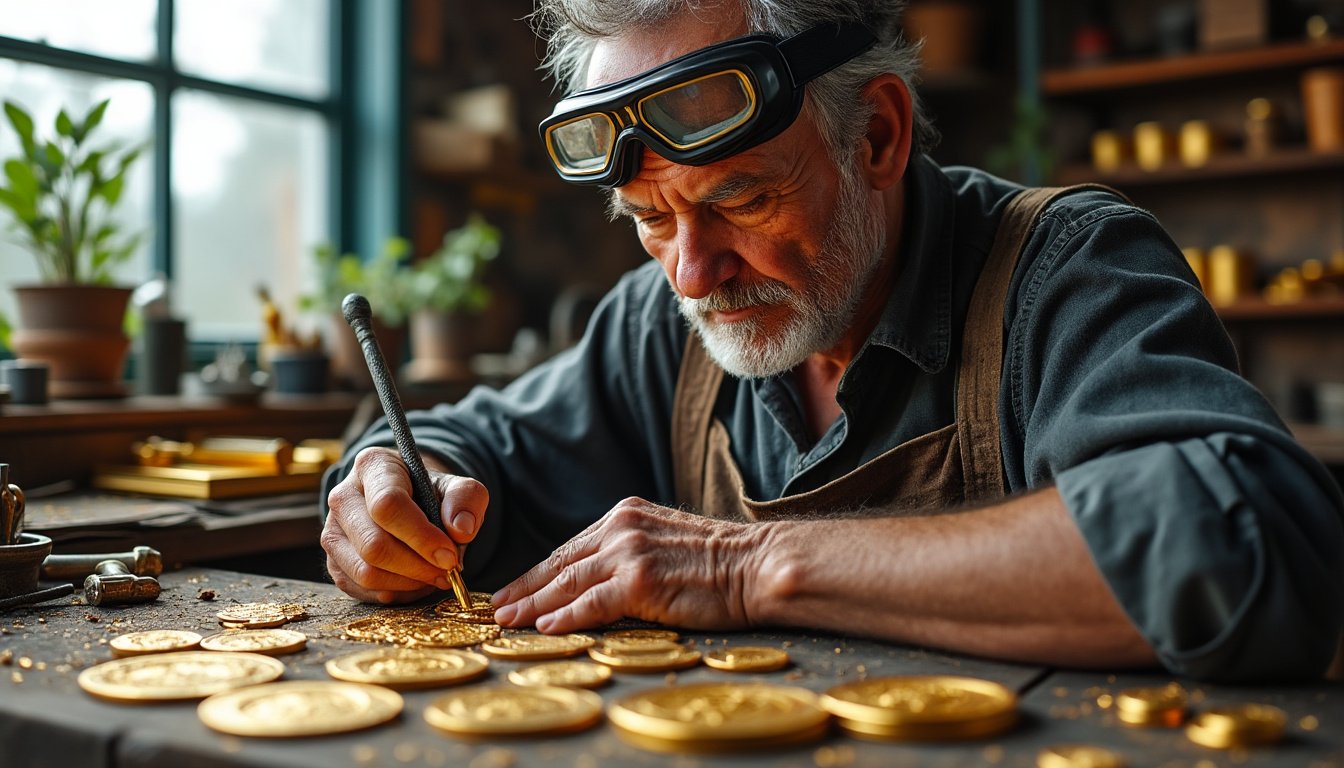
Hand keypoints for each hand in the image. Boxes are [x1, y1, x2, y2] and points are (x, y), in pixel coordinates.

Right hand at [322, 447, 487, 602]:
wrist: (411, 506)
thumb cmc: (433, 495)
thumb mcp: (458, 488)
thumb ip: (467, 500)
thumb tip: (461, 530)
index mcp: (373, 466)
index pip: (387, 505)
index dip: (421, 536)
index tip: (449, 555)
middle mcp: (343, 497)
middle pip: (374, 544)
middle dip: (417, 566)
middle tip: (447, 571)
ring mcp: (332, 531)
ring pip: (365, 572)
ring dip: (408, 582)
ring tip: (433, 575)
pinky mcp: (333, 562)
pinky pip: (361, 589)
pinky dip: (394, 593)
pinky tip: (414, 581)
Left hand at [492, 497, 768, 632]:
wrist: (758, 565)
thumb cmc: (722, 561)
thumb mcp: (666, 539)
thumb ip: (632, 550)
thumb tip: (600, 577)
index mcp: (627, 514)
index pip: (571, 547)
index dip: (540, 571)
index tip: (516, 588)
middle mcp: (622, 527)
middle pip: (561, 563)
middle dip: (525, 587)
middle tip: (497, 607)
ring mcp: (630, 552)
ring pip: (568, 583)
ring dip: (533, 603)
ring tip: (509, 620)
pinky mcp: (640, 581)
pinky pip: (592, 604)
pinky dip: (565, 617)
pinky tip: (544, 627)